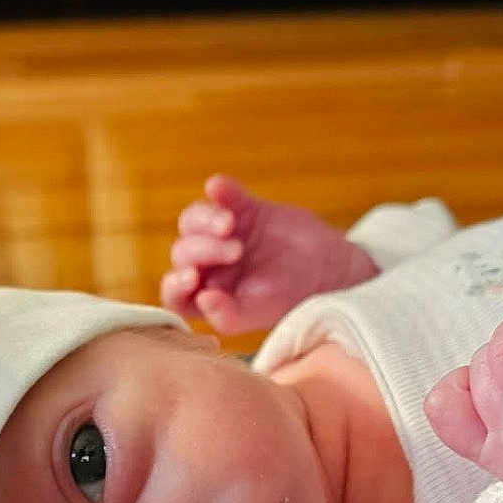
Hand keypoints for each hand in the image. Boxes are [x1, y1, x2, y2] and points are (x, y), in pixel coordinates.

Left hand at [160, 174, 377, 335]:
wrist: (328, 271)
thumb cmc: (291, 299)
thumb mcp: (259, 314)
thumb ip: (227, 314)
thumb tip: (202, 298)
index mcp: (207, 295)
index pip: (175, 293)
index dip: (175, 285)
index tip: (192, 277)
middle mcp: (209, 265)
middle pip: (183, 252)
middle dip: (204, 249)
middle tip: (236, 251)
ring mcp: (223, 235)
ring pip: (192, 221)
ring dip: (205, 219)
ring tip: (230, 224)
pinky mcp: (243, 208)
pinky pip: (223, 194)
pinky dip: (221, 189)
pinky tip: (221, 188)